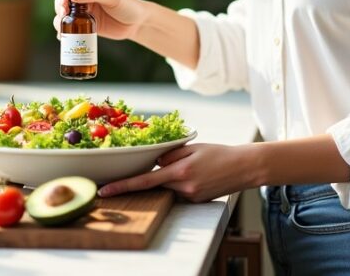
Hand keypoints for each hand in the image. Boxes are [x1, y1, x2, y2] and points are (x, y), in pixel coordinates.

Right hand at [53, 0, 148, 40]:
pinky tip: (63, 35)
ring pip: (61, 10)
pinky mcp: (83, 22)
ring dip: (59, 17)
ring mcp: (82, 8)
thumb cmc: (129, 5)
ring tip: (63, 27)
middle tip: (64, 14)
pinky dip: (62, 29)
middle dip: (60, 4)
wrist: (137, 24)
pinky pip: (68, 24)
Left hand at [97, 144, 254, 202]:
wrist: (244, 167)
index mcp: (180, 171)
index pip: (144, 181)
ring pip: (167, 188)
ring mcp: (190, 197)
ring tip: (194, 167)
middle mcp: (183, 187)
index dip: (122, 186)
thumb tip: (153, 162)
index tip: (105, 191)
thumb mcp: (192, 148)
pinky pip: (178, 192)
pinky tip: (197, 174)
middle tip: (170, 164)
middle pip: (155, 184)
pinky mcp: (196, 202)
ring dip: (170, 178)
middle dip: (155, 175)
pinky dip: (179, 183)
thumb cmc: (218, 153)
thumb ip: (169, 154)